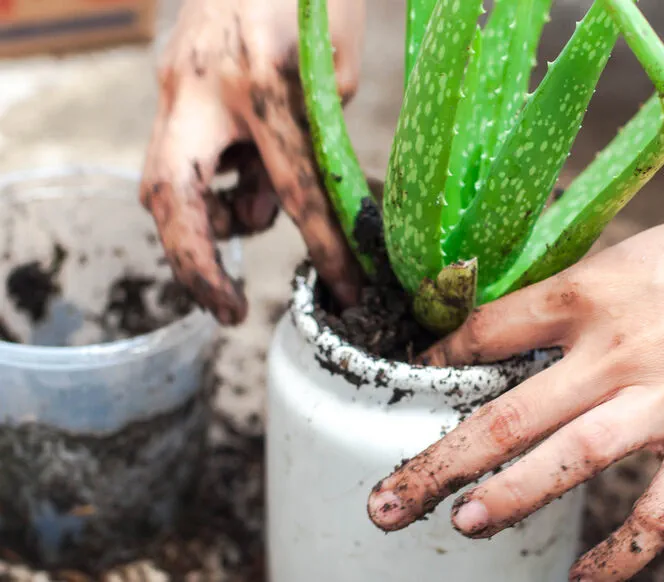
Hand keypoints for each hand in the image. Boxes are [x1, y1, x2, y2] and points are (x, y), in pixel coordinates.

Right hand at [140, 0, 364, 324]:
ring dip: (207, 215)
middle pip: (171, 195)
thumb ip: (310, 141)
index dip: (324, 247)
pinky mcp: (169, 77)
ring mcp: (175, 80)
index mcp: (265, 79)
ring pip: (167, 178)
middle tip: (227, 308)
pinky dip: (209, 179)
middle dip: (195, 263)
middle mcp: (203, 83)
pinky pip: (179, 151)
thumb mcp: (335, 70)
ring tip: (253, 206)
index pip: (295, 187)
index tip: (346, 289)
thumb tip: (268, 206)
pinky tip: (240, 171)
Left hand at [366, 182, 663, 579]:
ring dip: (502, 501)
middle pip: (500, 417)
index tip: (412, 381)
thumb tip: (529, 320)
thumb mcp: (634, 254)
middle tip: (388, 500)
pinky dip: (616, 556)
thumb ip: (580, 295)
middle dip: (435, 463)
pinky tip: (583, 580)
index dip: (436, 360)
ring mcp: (657, 406)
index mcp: (586, 297)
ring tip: (460, 524)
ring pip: (559, 466)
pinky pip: (653, 516)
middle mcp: (608, 356)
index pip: (483, 334)